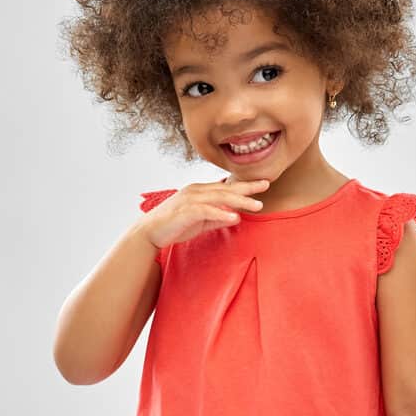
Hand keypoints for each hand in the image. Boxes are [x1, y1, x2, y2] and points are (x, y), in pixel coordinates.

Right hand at [140, 178, 268, 248]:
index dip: (244, 185)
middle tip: (266, 184)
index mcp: (200, 191)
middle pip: (226, 188)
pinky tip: (234, 216)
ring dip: (239, 201)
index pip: (226, 187)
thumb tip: (237, 217)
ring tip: (256, 205)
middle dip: (247, 187)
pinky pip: (206, 210)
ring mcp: (189, 199)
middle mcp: (196, 191)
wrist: (149, 232)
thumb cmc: (174, 226)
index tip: (262, 184)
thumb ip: (218, 218)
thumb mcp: (201, 222)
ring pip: (219, 197)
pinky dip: (220, 212)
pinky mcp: (184, 211)